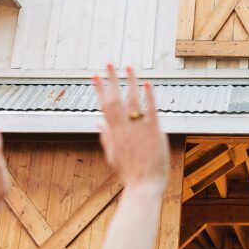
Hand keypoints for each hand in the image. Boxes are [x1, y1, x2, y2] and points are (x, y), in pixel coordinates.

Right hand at [92, 65, 168, 191]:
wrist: (144, 185)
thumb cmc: (130, 172)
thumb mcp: (112, 156)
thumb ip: (105, 137)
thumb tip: (97, 123)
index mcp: (113, 133)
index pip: (104, 106)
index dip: (99, 90)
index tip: (94, 75)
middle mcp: (124, 128)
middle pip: (115, 99)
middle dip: (111, 79)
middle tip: (108, 62)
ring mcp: (138, 129)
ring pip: (133, 100)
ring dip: (130, 81)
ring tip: (128, 66)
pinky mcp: (153, 131)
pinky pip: (151, 110)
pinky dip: (148, 96)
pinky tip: (147, 83)